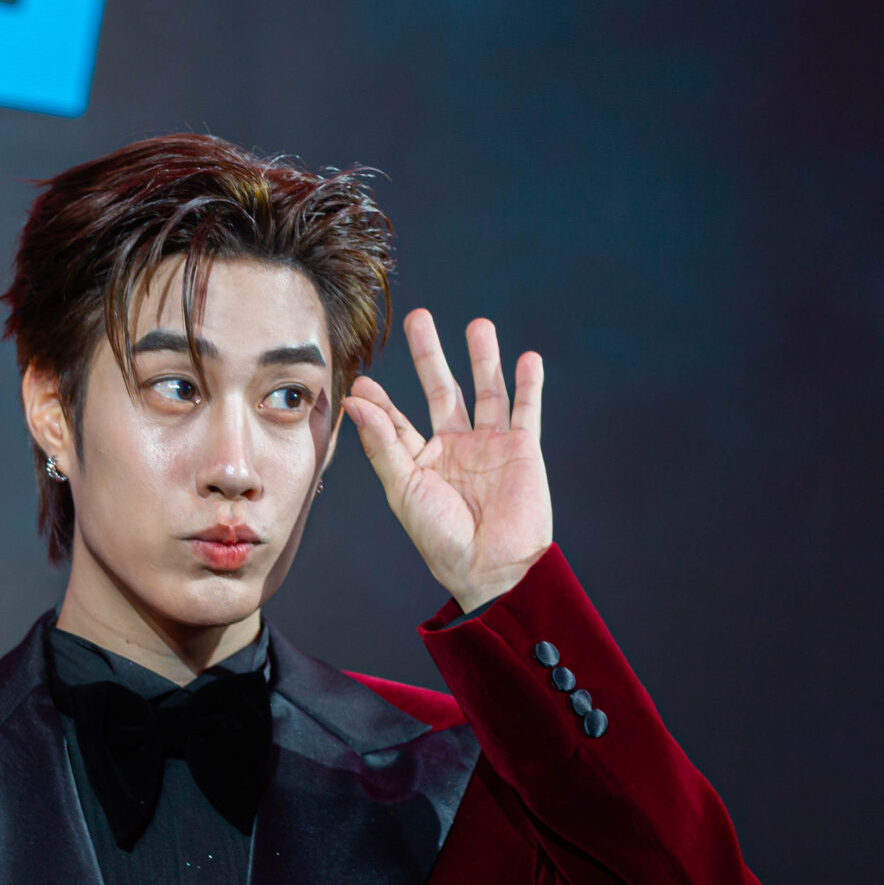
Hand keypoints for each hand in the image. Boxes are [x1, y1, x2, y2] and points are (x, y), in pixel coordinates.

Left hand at [344, 310, 551, 612]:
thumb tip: (355, 401)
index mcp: (422, 462)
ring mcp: (491, 447)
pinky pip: (527, 410)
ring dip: (483, 358)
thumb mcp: (404, 488)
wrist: (493, 566)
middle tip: (419, 318)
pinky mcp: (523, 450)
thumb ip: (382, 442)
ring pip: (485, 391)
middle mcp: (456, 449)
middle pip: (441, 390)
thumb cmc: (442, 538)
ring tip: (478, 325)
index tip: (363, 378)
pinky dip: (528, 384)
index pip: (397, 422)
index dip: (382, 401)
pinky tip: (526, 358)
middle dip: (431, 355)